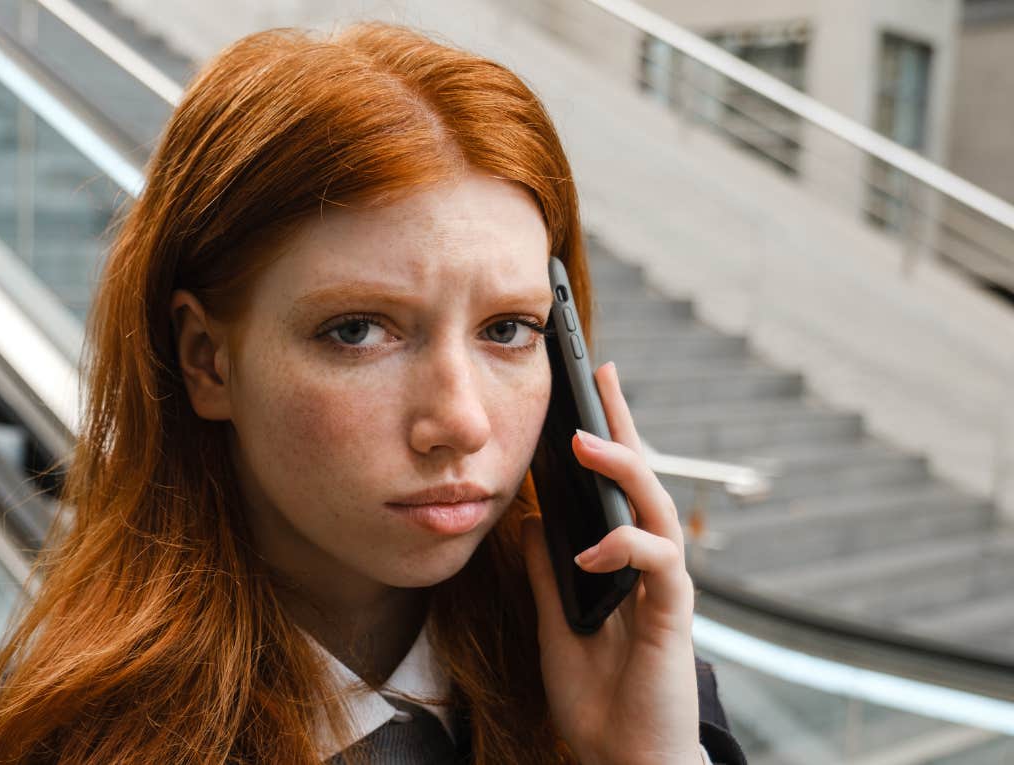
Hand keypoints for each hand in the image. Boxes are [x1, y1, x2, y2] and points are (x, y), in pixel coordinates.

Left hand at [521, 361, 701, 764]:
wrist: (622, 759)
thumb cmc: (598, 698)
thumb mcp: (556, 623)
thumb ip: (548, 573)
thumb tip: (530, 521)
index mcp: (622, 563)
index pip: (615, 488)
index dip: (607, 435)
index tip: (589, 385)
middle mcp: (650, 566)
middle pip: (644, 479)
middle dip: (624, 425)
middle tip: (602, 375)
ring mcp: (664, 587)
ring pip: (657, 508)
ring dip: (624, 471)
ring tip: (586, 442)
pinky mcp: (672, 615)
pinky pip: (658, 564)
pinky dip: (624, 549)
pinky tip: (589, 551)